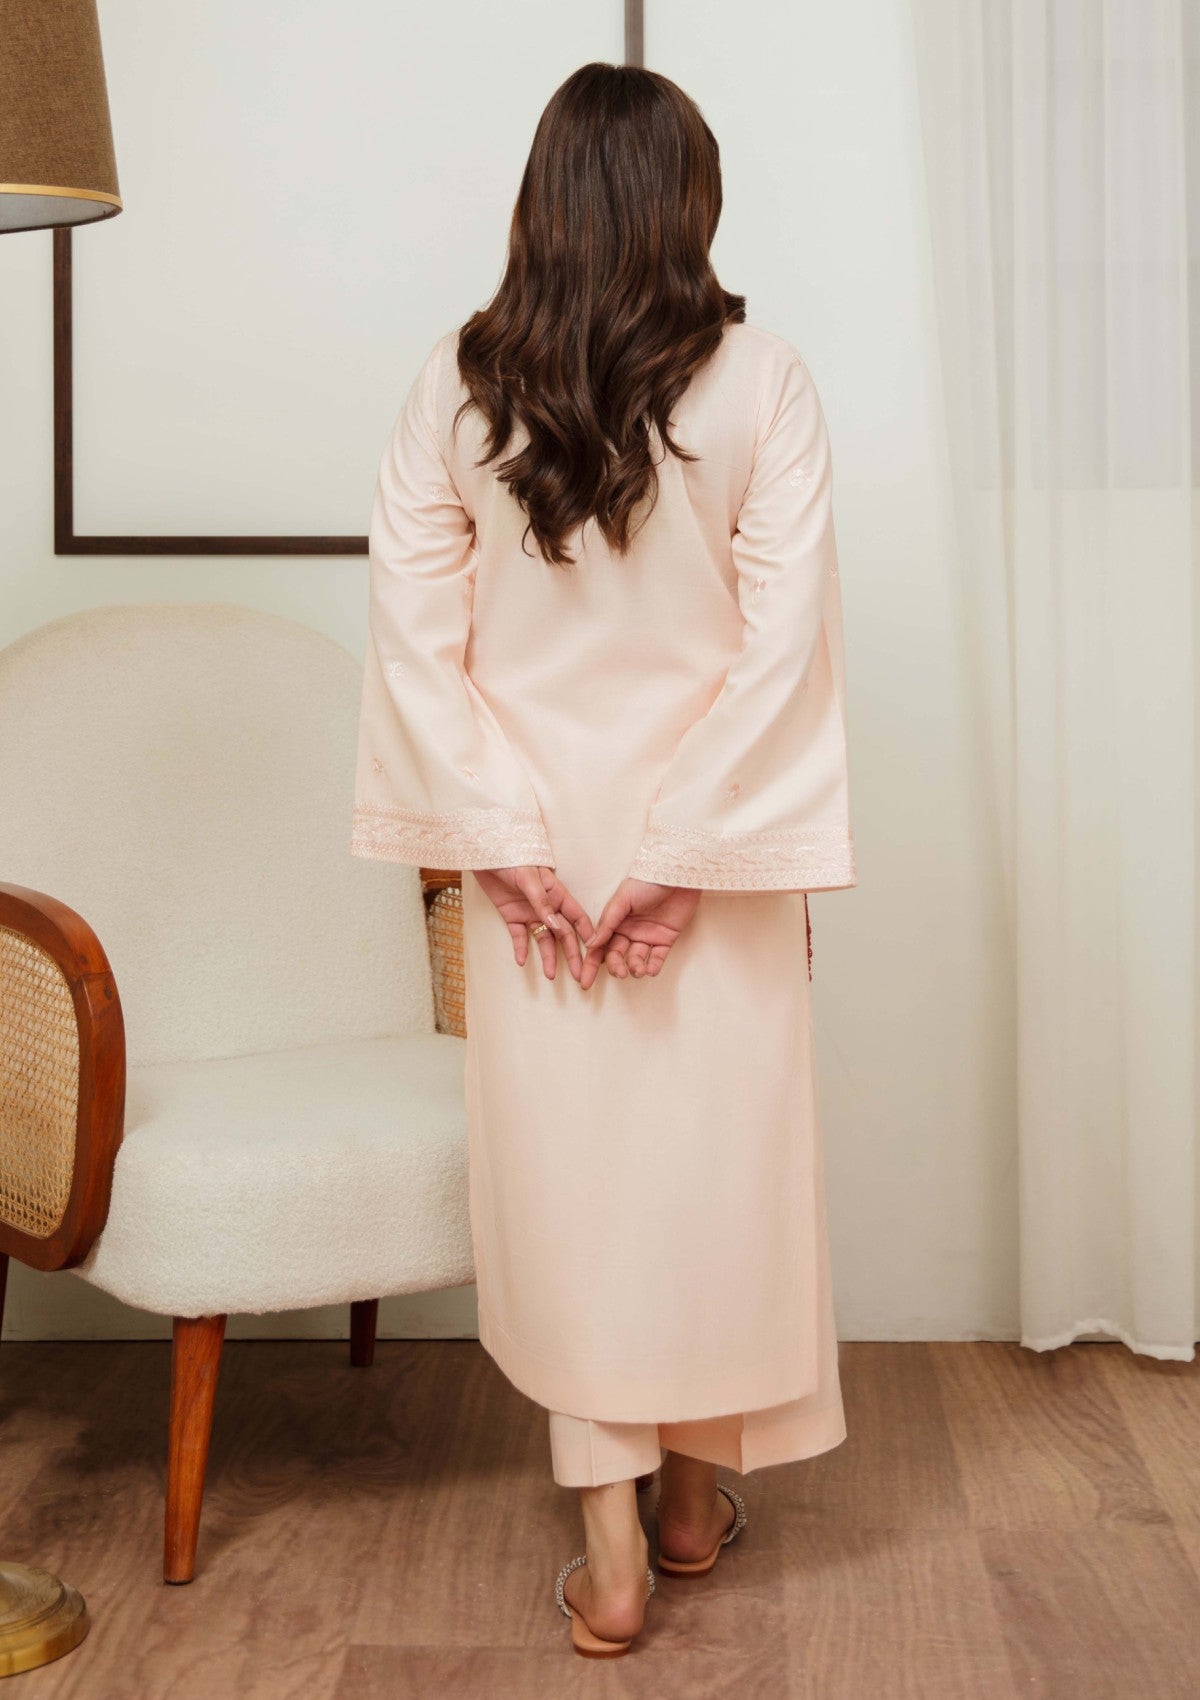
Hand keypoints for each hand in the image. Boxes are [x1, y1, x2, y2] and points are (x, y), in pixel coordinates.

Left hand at [471, 865, 594, 981]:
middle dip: (572, 954)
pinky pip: (519, 936)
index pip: (577, 917)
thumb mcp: (528, 878)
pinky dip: (521, 949)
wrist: (487, 854)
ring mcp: (530, 912)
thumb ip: (541, 901)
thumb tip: (556, 925)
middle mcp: (547, 906)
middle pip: (563, 934)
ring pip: (543, 939)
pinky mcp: (512, 916)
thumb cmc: (513, 858)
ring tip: (550, 976)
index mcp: (557, 894)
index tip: (596, 953)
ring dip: (548, 957)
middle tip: (577, 975)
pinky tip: (522, 961)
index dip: (587, 934)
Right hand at [579, 878, 700, 989]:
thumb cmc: (646, 882)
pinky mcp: (666, 939)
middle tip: (620, 972)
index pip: (599, 946)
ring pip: (636, 959)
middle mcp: (629, 931)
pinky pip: (657, 958)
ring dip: (635, 968)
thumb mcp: (622, 900)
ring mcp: (647, 935)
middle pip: (616, 955)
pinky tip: (650, 969)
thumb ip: (607, 923)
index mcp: (614, 921)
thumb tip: (591, 944)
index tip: (584, 980)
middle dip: (616, 967)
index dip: (591, 964)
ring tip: (637, 969)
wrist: (675, 875)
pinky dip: (653, 967)